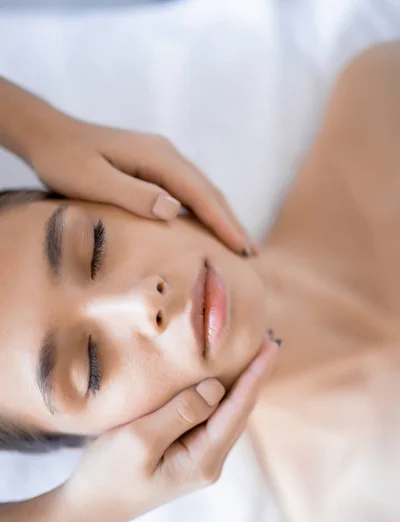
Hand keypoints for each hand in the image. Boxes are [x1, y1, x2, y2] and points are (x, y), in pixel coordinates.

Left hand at [27, 111, 254, 255]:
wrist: (49, 134)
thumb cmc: (65, 160)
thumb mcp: (93, 181)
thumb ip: (133, 194)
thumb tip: (173, 208)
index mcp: (157, 158)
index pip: (199, 194)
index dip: (223, 223)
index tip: (242, 248)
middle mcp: (166, 154)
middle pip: (209, 191)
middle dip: (232, 222)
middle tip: (252, 253)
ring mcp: (162, 157)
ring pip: (202, 190)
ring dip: (222, 216)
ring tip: (240, 243)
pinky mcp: (154, 164)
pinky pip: (188, 189)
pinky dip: (204, 209)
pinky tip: (208, 225)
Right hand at [63, 335, 277, 521]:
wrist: (88, 508)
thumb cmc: (109, 473)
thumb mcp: (141, 438)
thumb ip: (182, 412)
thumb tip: (216, 388)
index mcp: (203, 459)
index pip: (237, 409)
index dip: (255, 375)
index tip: (270, 346)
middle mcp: (209, 461)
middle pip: (239, 412)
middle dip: (253, 378)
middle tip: (266, 344)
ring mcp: (199, 461)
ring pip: (227, 416)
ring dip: (239, 387)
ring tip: (250, 358)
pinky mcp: (185, 456)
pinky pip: (211, 421)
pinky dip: (219, 398)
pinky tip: (219, 383)